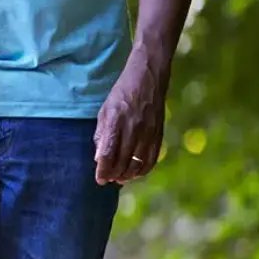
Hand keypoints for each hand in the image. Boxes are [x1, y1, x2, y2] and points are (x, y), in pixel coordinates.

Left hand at [94, 57, 166, 184]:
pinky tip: (136, 173)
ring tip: (120, 178)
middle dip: (114, 174)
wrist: (148, 78)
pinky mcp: (159, 133)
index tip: (99, 179)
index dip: (103, 169)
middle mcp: (133, 127)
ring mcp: (148, 131)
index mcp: (116, 120)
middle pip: (123, 161)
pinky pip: (152, 158)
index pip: (108, 153)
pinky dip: (144, 169)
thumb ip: (102, 134)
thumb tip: (99, 158)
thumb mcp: (104, 110)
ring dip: (128, 175)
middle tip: (108, 179)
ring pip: (138, 162)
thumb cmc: (121, 94)